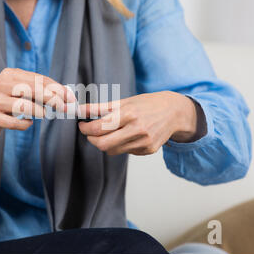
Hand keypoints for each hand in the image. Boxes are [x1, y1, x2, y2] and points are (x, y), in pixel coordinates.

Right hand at [0, 68, 74, 163]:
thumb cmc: (3, 108)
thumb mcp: (19, 94)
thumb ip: (37, 92)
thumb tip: (64, 96)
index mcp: (9, 74)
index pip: (38, 79)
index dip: (57, 88)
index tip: (70, 98)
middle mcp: (0, 84)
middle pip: (32, 89)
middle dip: (52, 99)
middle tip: (64, 108)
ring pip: (23, 104)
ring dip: (39, 111)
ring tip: (45, 115)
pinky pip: (13, 121)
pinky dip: (24, 124)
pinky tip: (27, 123)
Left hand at [78, 91, 203, 155]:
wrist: (174, 112)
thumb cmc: (146, 104)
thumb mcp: (123, 102)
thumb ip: (100, 108)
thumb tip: (80, 110)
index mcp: (129, 114)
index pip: (99, 128)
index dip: (85, 129)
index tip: (82, 126)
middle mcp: (137, 129)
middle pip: (103, 145)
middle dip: (92, 140)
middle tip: (90, 133)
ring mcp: (144, 142)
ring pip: (113, 151)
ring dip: (106, 143)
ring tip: (111, 132)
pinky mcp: (148, 150)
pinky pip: (126, 152)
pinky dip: (121, 145)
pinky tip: (129, 135)